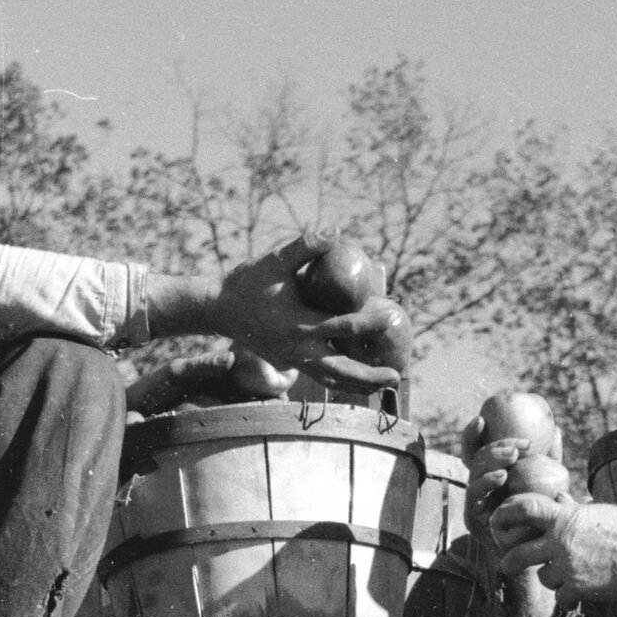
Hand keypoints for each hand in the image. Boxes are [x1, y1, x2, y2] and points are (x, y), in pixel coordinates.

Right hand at [212, 230, 402, 384]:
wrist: (219, 308)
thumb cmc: (248, 282)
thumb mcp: (275, 259)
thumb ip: (306, 246)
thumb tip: (336, 231)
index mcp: (297, 323)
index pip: (342, 326)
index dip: (369, 322)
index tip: (391, 316)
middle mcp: (298, 348)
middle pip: (341, 369)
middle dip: (370, 375)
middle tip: (397, 376)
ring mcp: (294, 360)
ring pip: (333, 380)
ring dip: (360, 385)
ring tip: (386, 384)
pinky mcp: (292, 363)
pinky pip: (322, 378)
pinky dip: (344, 382)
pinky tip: (361, 382)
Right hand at [459, 419, 570, 539]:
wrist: (535, 551)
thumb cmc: (541, 514)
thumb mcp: (547, 483)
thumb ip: (549, 459)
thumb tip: (555, 429)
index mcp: (490, 474)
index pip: (476, 449)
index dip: (474, 434)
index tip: (483, 418)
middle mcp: (479, 486)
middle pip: (475, 459)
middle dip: (493, 448)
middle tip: (516, 448)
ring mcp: (474, 502)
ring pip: (473, 475)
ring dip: (491, 462)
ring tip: (512, 457)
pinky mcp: (473, 518)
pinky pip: (475, 496)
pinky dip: (486, 482)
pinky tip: (502, 476)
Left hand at [491, 496, 616, 603]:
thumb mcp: (598, 512)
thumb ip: (572, 509)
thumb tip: (558, 497)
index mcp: (565, 517)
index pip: (525, 507)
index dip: (506, 512)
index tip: (498, 519)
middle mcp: (561, 542)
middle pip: (518, 554)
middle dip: (508, 562)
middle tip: (507, 564)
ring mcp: (568, 567)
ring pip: (543, 577)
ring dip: (551, 577)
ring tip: (570, 572)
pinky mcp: (578, 589)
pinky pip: (561, 597)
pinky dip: (569, 596)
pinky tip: (583, 589)